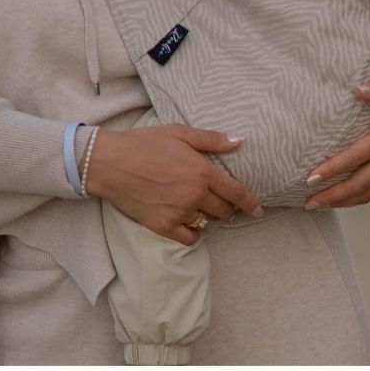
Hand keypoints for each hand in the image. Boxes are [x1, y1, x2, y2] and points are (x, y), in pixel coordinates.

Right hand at [84, 123, 263, 244]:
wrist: (111, 163)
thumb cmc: (144, 143)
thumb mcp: (179, 133)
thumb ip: (211, 139)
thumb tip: (239, 141)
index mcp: (202, 172)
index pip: (236, 192)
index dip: (250, 202)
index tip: (258, 209)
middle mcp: (195, 195)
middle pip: (223, 210)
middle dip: (227, 208)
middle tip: (223, 205)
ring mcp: (179, 212)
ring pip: (206, 223)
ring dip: (208, 217)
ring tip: (201, 209)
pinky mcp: (163, 226)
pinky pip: (189, 237)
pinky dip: (193, 232)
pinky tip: (189, 223)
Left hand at [304, 72, 369, 208]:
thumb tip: (356, 90)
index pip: (356, 158)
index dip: (332, 170)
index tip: (311, 177)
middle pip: (360, 184)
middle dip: (333, 195)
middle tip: (309, 202)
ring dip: (345, 201)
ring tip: (322, 204)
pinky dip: (362, 196)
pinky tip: (347, 198)